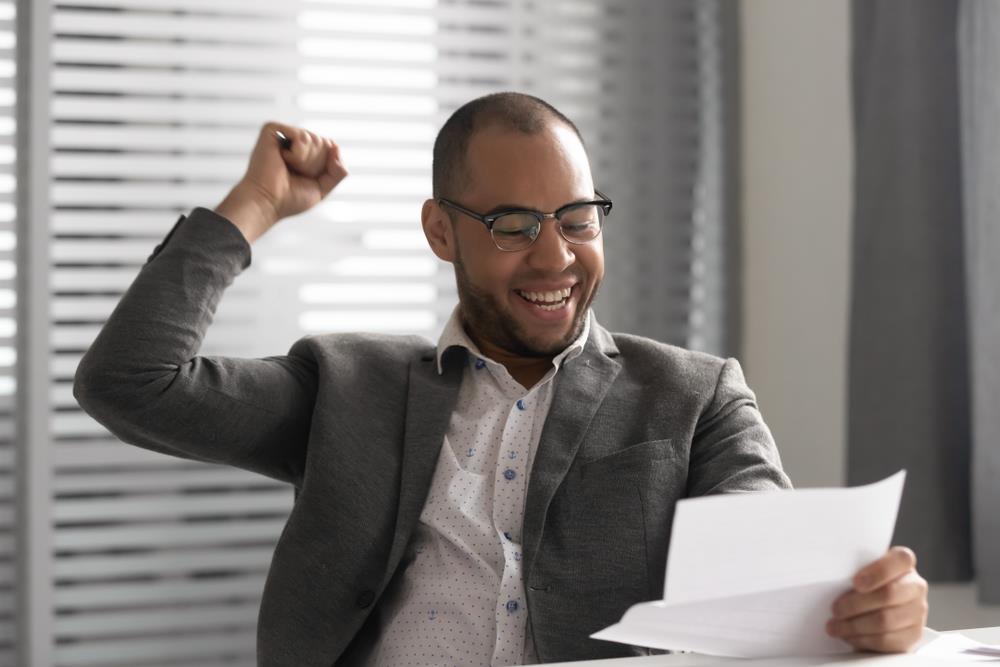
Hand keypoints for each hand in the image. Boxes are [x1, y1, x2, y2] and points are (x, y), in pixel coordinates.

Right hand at [215, 122, 348, 241]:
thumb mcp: (322, 188)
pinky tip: (283, 159)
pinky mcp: (271, 130)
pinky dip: (297, 153)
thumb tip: (336, 146)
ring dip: (306, 161)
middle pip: (324, 142)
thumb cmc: (289, 199)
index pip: (330, 147)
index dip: (325, 167)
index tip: (306, 179)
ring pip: (313, 138)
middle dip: (315, 164)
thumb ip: (338, 171)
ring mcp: (282, 135)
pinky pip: (300, 135)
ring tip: (288, 168)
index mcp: (305, 153)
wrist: (267, 203)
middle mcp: (293, 141)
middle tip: (295, 174)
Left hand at [826, 546, 928, 652]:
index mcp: (903, 563)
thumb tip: (831, 577)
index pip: (901, 559)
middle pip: (888, 594)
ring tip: (835, 626)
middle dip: (856, 604)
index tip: (855, 582)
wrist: (878, 608)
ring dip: (854, 625)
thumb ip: (854, 568)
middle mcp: (915, 586)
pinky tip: (849, 635)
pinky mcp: (913, 635)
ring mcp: (918, 611)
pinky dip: (862, 639)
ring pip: (885, 621)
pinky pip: (886, 640)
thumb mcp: (861, 570)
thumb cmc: (866, 584)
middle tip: (835, 609)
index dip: (878, 572)